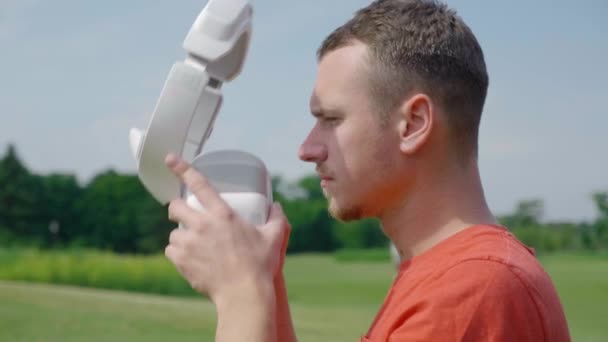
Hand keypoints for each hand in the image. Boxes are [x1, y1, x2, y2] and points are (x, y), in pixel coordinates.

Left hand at [163, 154, 290, 306]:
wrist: (244, 295)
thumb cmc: (260, 266)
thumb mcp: (274, 237)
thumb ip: (277, 218)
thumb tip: (276, 205)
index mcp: (223, 214)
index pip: (199, 184)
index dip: (183, 168)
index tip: (170, 159)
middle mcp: (202, 225)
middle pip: (176, 206)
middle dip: (177, 208)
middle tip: (185, 215)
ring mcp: (190, 243)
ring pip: (173, 232)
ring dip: (181, 235)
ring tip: (194, 245)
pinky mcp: (182, 261)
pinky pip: (171, 251)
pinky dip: (178, 253)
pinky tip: (190, 258)